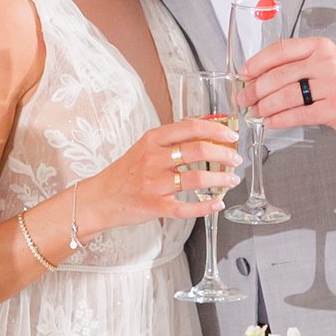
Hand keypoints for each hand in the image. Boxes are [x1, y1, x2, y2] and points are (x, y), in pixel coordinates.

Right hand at [73, 118, 238, 237]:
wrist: (100, 198)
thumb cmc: (125, 173)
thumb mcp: (144, 148)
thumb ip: (171, 140)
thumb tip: (206, 133)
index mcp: (152, 140)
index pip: (191, 127)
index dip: (217, 131)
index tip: (232, 136)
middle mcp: (153, 159)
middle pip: (198, 150)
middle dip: (224, 154)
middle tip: (236, 159)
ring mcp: (154, 183)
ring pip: (196, 178)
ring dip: (221, 179)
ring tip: (231, 180)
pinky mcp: (154, 206)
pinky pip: (186, 208)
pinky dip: (206, 207)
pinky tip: (217, 204)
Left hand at [240, 34, 335, 139]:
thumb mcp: (326, 63)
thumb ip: (297, 66)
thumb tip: (260, 77)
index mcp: (320, 47)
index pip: (281, 50)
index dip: (258, 62)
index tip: (245, 73)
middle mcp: (326, 63)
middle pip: (280, 75)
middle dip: (257, 89)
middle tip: (246, 98)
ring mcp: (332, 85)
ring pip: (286, 95)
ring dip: (266, 106)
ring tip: (257, 111)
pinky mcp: (335, 108)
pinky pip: (299, 114)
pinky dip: (280, 119)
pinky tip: (272, 121)